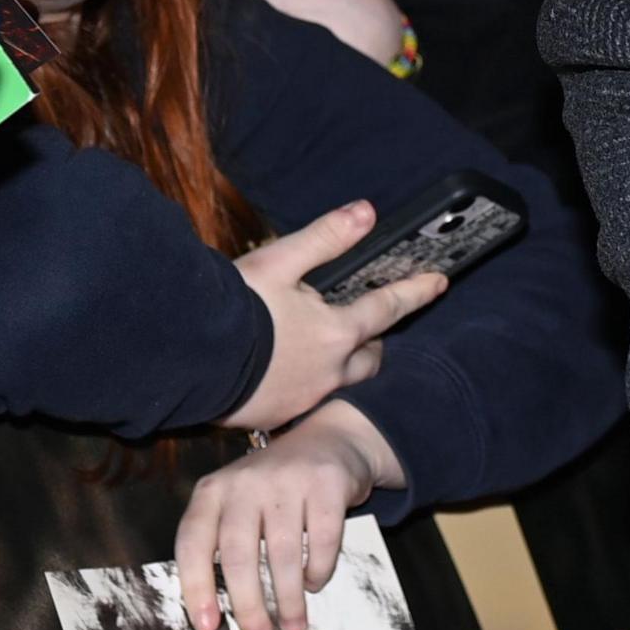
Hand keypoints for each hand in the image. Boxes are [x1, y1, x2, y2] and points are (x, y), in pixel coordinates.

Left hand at [175, 404, 396, 629]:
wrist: (328, 441)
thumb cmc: (274, 490)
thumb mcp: (237, 504)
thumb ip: (222, 544)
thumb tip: (216, 614)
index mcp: (213, 491)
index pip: (192, 543)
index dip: (195, 587)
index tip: (207, 626)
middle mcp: (244, 482)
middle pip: (237, 554)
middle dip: (248, 605)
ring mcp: (286, 479)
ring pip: (281, 553)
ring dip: (287, 599)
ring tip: (293, 627)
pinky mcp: (325, 483)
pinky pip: (321, 540)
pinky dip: (318, 570)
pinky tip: (315, 584)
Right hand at [222, 203, 446, 431]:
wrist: (190, 356)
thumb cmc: (236, 307)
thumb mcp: (280, 260)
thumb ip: (325, 238)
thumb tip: (366, 212)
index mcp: (337, 332)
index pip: (388, 307)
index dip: (416, 291)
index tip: (439, 283)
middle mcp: (329, 371)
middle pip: (370, 359)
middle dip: (373, 342)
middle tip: (366, 328)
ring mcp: (303, 399)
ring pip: (340, 383)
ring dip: (340, 365)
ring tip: (324, 351)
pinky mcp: (274, 417)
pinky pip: (304, 401)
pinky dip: (303, 384)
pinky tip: (283, 373)